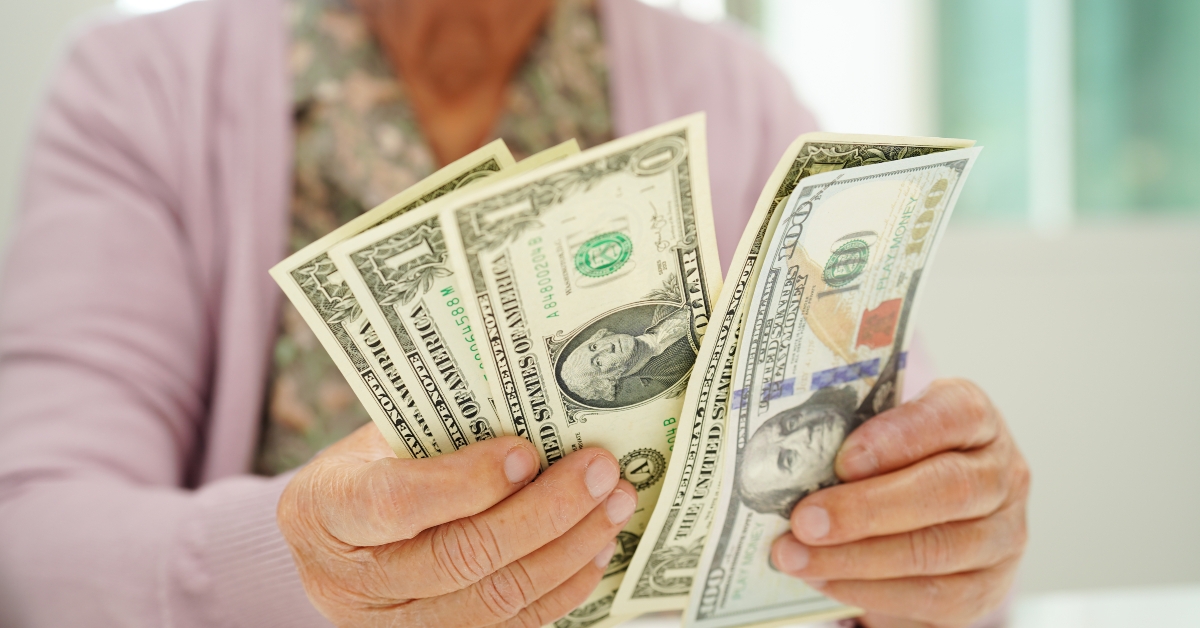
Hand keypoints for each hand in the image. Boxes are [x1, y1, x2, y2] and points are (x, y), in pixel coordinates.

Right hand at [278, 424, 636, 626]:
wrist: (331, 541)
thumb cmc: (367, 470)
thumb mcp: (379, 438)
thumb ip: (440, 433)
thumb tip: (538, 418)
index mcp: (324, 510)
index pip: (395, 504)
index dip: (468, 481)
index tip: (526, 452)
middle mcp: (352, 582)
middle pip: (460, 558)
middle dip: (545, 513)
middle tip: (599, 471)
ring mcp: (393, 626)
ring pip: (494, 600)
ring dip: (568, 550)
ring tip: (613, 505)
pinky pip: (509, 627)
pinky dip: (562, 588)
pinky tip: (596, 549)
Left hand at [770, 379, 1028, 627]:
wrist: (939, 517)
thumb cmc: (897, 462)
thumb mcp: (884, 433)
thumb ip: (855, 439)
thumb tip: (794, 465)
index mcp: (974, 418)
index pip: (952, 415)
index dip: (899, 437)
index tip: (843, 459)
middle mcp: (1002, 473)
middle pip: (946, 489)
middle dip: (867, 509)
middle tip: (804, 521)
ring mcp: (1003, 534)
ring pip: (935, 550)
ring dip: (855, 558)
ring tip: (796, 557)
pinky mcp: (987, 587)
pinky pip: (933, 596)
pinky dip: (871, 590)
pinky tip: (825, 581)